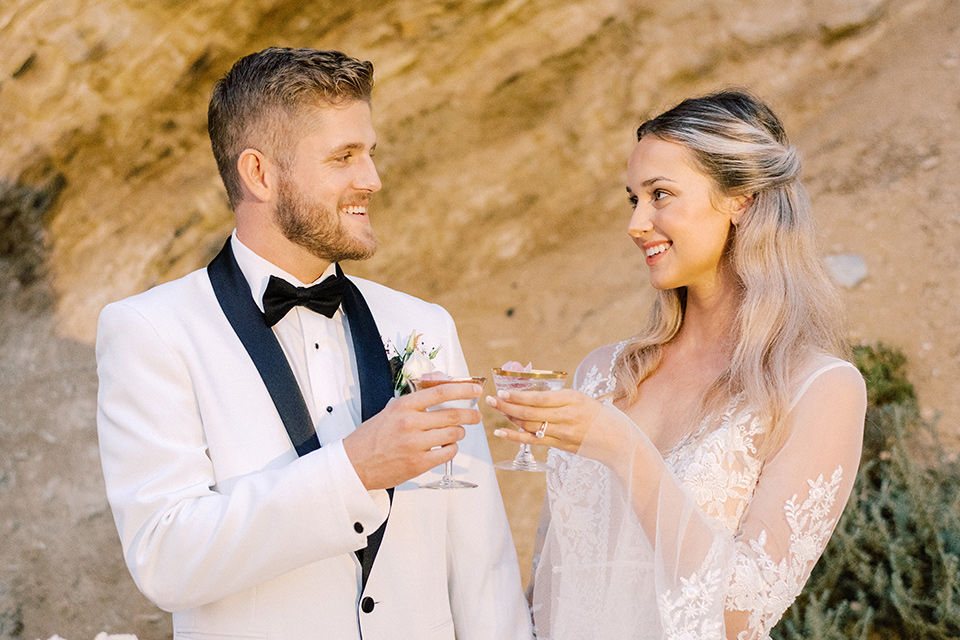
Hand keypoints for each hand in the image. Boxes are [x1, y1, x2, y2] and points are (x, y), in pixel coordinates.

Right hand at [343, 382, 481, 489]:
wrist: (354, 464)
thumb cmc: (372, 437)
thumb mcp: (390, 411)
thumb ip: (415, 402)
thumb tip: (441, 389)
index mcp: (404, 406)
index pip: (441, 392)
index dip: (463, 390)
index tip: (475, 390)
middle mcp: (411, 422)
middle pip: (453, 415)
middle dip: (470, 415)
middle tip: (475, 417)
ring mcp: (415, 444)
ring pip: (453, 434)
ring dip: (459, 433)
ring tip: (455, 433)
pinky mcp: (419, 463)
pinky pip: (448, 453)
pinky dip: (452, 449)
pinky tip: (446, 447)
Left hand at [485, 388, 602, 453]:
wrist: (618, 441)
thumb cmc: (599, 415)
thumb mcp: (581, 398)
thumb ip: (557, 397)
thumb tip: (529, 392)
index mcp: (573, 399)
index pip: (539, 398)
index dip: (518, 396)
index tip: (503, 392)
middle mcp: (567, 416)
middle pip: (530, 412)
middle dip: (507, 405)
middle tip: (491, 399)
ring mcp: (563, 433)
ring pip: (530, 425)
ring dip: (510, 418)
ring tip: (497, 410)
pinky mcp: (560, 446)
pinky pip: (533, 440)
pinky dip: (515, 436)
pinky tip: (501, 432)